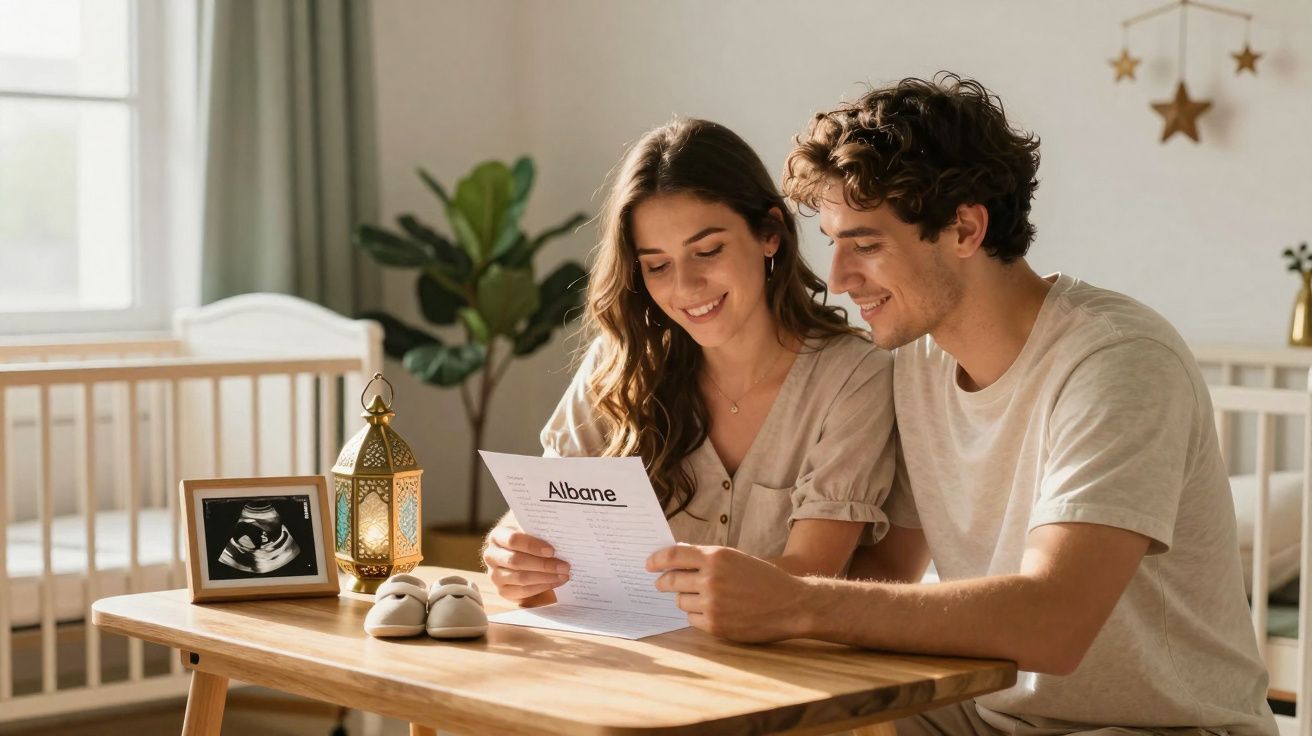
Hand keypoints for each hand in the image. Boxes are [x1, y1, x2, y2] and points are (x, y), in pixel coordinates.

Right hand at [481, 523, 570, 603]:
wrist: (519, 554)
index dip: (533, 545)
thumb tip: (559, 528)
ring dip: (546, 577)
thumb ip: (538, 528)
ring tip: (564, 574)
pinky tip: (556, 582)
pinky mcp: (502, 590)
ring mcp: (495, 575)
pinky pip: (523, 591)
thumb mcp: (530, 528)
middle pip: (517, 561)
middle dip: (544, 564)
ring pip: (521, 578)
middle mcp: (491, 556)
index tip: (552, 550)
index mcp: (497, 536)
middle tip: (565, 566)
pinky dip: (542, 587)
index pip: (513, 540)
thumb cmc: (528, 539)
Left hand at [646, 544, 811, 642]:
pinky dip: (697, 615)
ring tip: (704, 598)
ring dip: (685, 599)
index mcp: (716, 557)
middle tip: (660, 583)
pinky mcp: (715, 625)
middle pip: (671, 580)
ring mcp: (712, 603)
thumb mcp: (736, 559)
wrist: (791, 604)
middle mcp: (711, 579)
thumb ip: (708, 558)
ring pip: (680, 601)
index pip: (674, 555)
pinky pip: (692, 619)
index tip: (648, 564)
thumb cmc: (764, 579)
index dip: (657, 559)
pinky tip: (713, 612)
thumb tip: (677, 558)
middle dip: (663, 582)